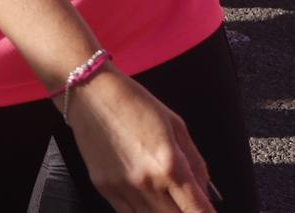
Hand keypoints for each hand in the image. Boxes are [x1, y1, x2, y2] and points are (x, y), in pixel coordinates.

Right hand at [66, 70, 215, 211]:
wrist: (90, 93)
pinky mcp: (104, 189)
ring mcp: (124, 188)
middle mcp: (147, 182)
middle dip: (186, 212)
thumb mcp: (176, 126)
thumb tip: (205, 193)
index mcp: (170, 164)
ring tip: (166, 197)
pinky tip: (148, 201)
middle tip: (187, 203)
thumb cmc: (133, 103)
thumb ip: (195, 163)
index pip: (199, 210)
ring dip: (165, 211)